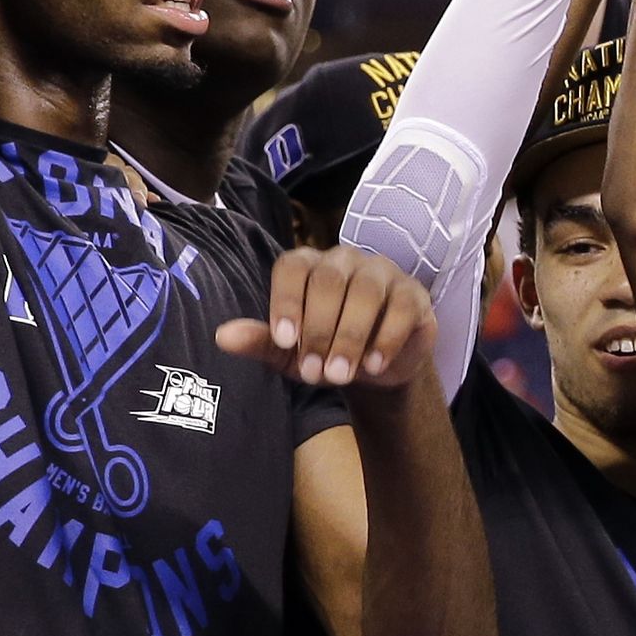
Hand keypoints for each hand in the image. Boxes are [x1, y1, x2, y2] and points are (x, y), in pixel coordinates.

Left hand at [217, 244, 435, 395]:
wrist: (376, 367)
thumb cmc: (325, 350)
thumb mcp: (290, 353)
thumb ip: (261, 342)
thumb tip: (222, 336)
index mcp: (310, 267)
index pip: (293, 266)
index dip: (286, 300)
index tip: (282, 340)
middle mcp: (345, 261)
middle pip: (329, 280)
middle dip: (319, 330)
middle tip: (314, 374)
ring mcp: (382, 273)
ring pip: (365, 291)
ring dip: (350, 336)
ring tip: (340, 374)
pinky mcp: (414, 293)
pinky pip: (401, 307)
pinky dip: (386, 338)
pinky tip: (374, 366)